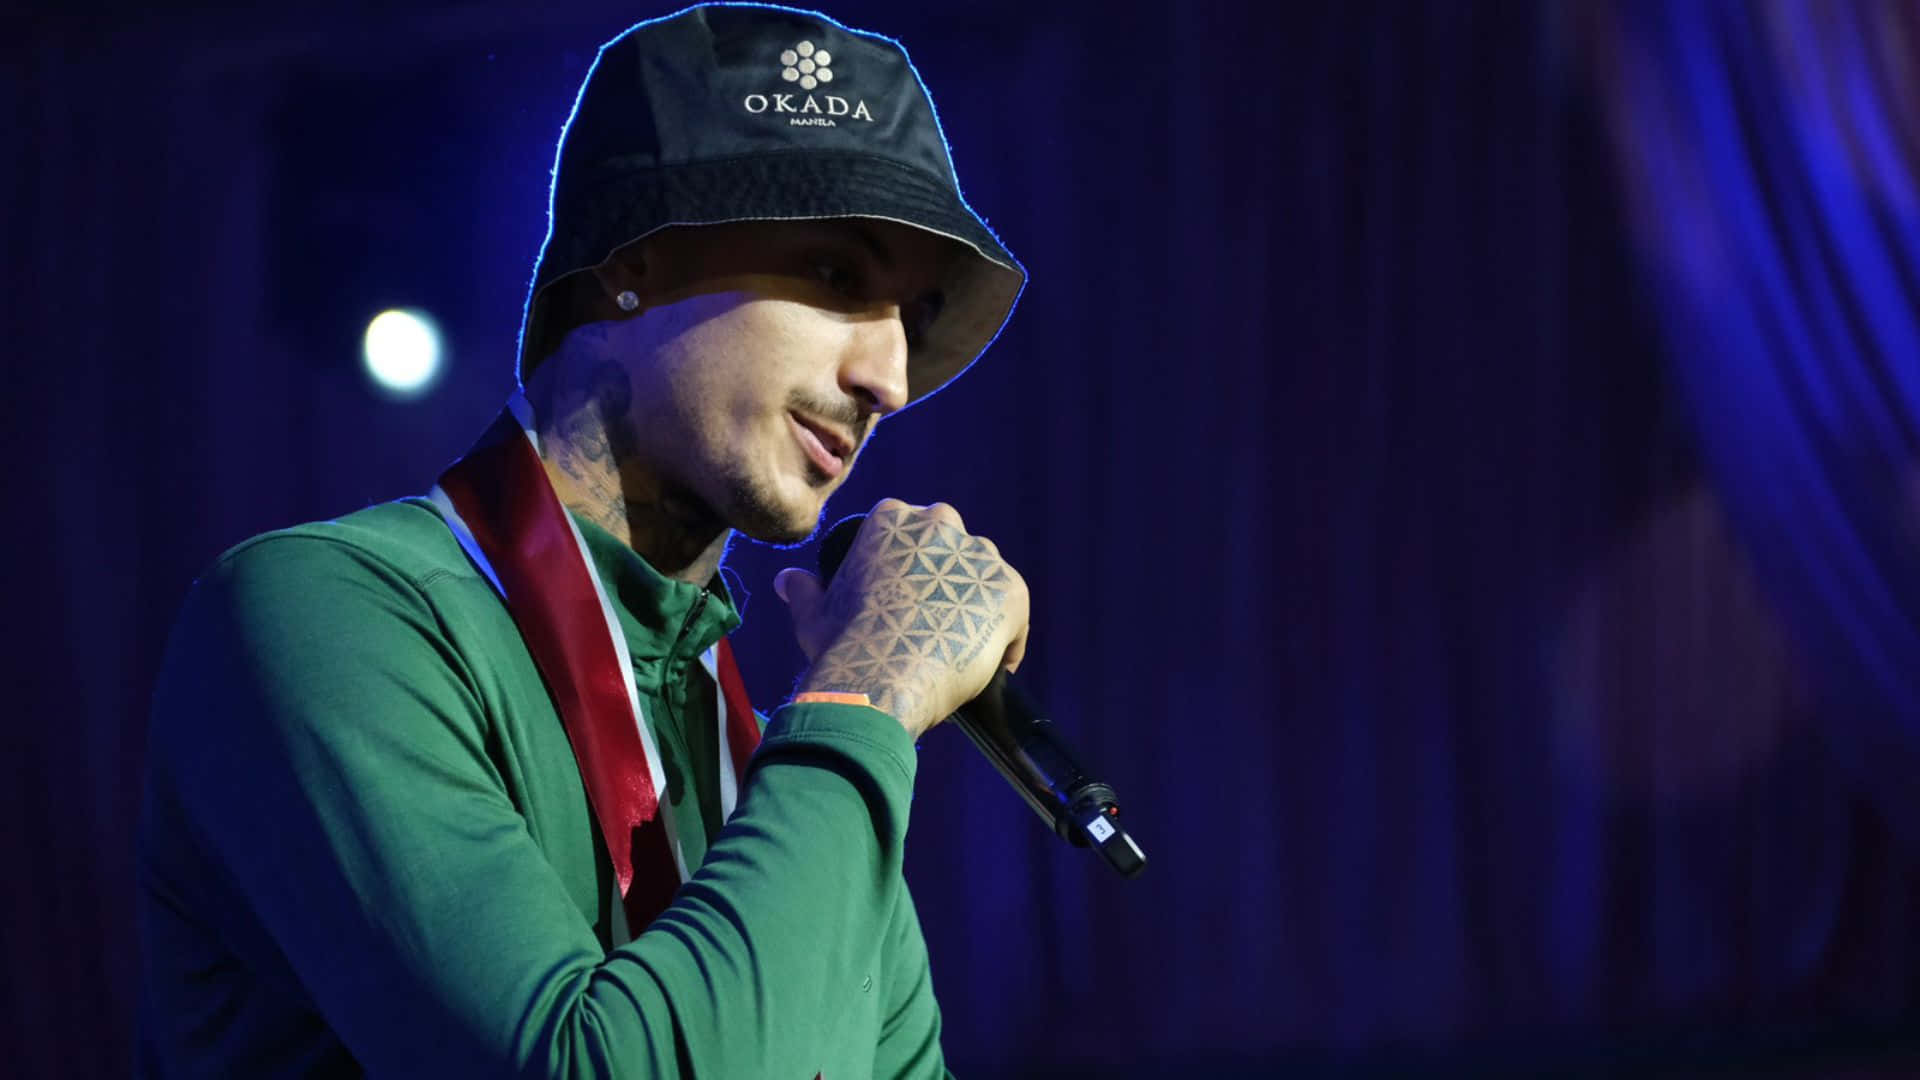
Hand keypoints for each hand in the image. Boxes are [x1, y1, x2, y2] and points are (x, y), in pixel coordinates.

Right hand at [774, 499, 1029, 738]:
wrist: (880, 680)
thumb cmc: (840, 646)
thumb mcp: (813, 612)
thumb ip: (804, 590)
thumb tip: (787, 579)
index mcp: (891, 517)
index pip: (911, 531)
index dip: (910, 568)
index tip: (904, 598)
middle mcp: (940, 524)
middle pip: (953, 548)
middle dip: (947, 578)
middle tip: (931, 621)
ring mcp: (979, 555)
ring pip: (985, 577)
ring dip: (977, 604)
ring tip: (960, 646)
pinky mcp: (1010, 590)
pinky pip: (1015, 615)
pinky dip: (1007, 640)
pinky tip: (991, 667)